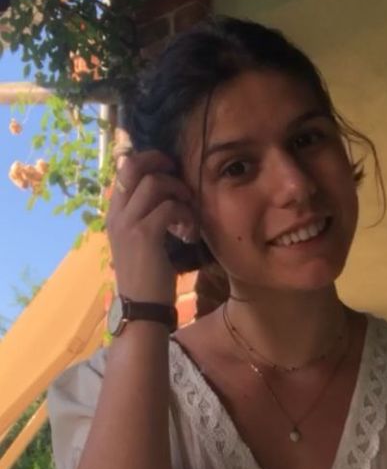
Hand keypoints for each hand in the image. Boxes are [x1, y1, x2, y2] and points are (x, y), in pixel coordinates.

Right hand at [107, 150, 196, 303]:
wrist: (141, 307)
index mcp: (114, 214)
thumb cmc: (146, 277)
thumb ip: (147, 217)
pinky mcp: (145, 235)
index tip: (169, 168)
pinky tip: (189, 233)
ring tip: (189, 213)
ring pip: (155, 183)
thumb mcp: (141, 242)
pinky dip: (185, 215)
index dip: (147, 160)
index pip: (123, 169)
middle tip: (180, 175)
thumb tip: (169, 197)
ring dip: (179, 192)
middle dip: (161, 162)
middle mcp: (116, 213)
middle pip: (133, 166)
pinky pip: (169, 207)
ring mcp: (128, 223)